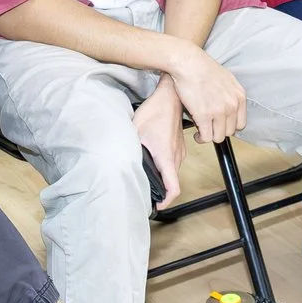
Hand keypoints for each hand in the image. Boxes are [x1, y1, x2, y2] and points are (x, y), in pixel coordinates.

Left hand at [133, 78, 185, 206]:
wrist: (171, 96)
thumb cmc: (155, 111)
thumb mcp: (136, 130)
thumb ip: (130, 147)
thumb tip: (121, 160)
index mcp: (166, 157)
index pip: (173, 188)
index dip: (166, 202)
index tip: (157, 206)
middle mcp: (176, 156)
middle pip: (172, 182)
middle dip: (161, 191)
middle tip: (145, 192)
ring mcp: (180, 150)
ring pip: (173, 171)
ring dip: (163, 177)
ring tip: (147, 177)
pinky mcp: (179, 145)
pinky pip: (174, 162)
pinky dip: (165, 167)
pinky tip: (153, 159)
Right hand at [165, 45, 246, 144]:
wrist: (188, 63)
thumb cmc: (203, 68)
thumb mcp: (227, 79)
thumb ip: (231, 94)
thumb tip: (228, 106)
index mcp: (239, 96)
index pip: (241, 124)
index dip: (229, 126)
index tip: (221, 126)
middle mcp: (232, 105)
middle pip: (229, 132)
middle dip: (218, 131)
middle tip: (209, 127)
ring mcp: (219, 111)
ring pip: (218, 137)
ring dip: (209, 136)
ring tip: (202, 132)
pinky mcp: (204, 115)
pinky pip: (206, 137)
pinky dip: (201, 138)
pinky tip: (197, 134)